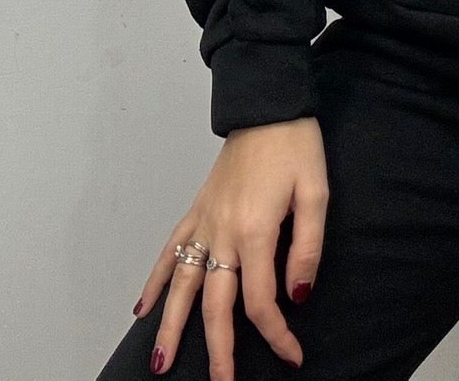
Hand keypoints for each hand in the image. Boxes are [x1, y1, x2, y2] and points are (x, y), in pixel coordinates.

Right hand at [134, 116, 327, 378]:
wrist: (268, 104)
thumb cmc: (296, 145)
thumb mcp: (316, 193)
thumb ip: (308, 247)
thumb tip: (299, 295)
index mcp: (256, 231)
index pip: (262, 301)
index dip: (277, 334)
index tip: (292, 354)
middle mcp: (223, 232)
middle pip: (215, 305)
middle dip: (218, 351)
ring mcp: (205, 221)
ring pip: (182, 285)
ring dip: (171, 327)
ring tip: (161, 364)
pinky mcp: (197, 210)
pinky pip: (170, 251)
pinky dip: (155, 281)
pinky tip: (142, 308)